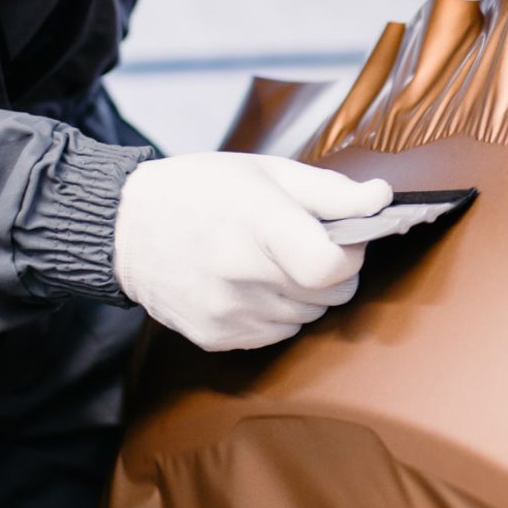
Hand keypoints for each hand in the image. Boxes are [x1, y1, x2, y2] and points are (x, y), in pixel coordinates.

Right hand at [111, 153, 390, 351]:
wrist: (125, 228)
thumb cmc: (199, 191)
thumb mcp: (266, 171)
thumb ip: (330, 190)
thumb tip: (382, 199)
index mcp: (257, 223)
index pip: (332, 266)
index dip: (350, 253)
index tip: (342, 236)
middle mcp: (240, 273)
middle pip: (330, 295)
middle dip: (331, 271)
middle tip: (304, 244)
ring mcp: (227, 311)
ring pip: (308, 318)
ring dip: (304, 294)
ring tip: (269, 261)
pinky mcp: (216, 336)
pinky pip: (277, 334)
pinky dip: (276, 312)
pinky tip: (249, 283)